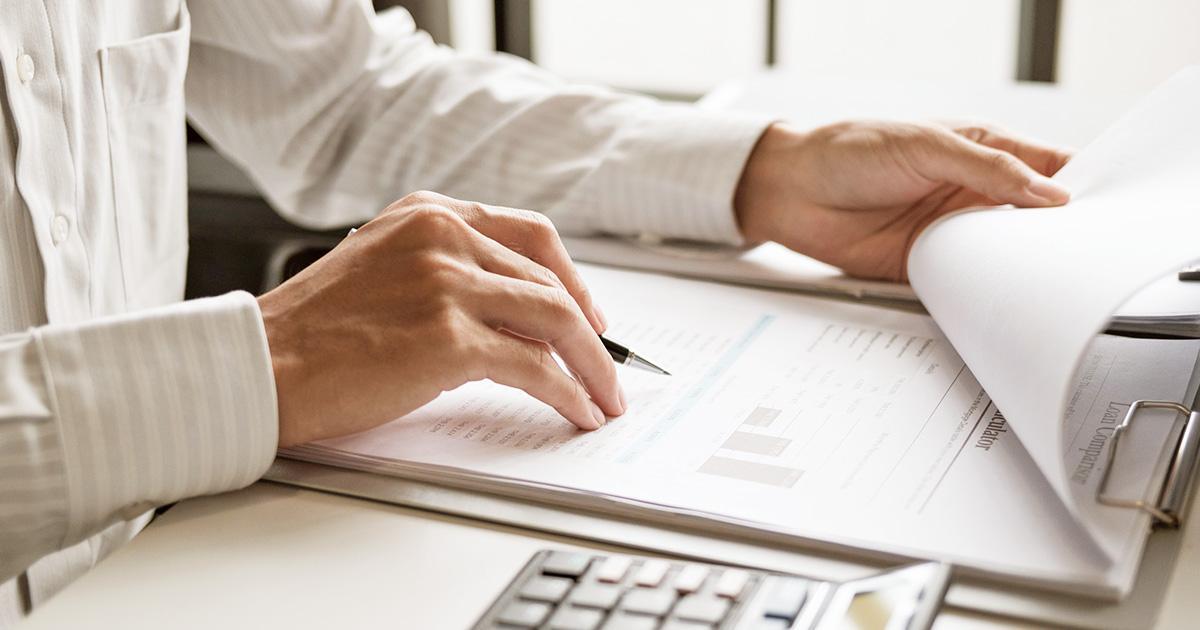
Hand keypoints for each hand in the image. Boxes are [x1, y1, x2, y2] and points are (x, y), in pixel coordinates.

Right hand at [258, 191, 624, 447]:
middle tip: (608, 363)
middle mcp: (444, 237)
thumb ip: (445, 275)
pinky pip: (535, 366)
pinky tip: (578, 410)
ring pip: (555, 319)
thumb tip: (513, 318)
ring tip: (606, 396)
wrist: (258, 366)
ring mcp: (449, 283)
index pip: (530, 234)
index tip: (588, 312)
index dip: (572, 277)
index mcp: (429, 214)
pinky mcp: (450, 337)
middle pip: (550, 279)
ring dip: (593, 364)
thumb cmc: (311, 333)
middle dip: (590, 330)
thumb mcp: (383, 271)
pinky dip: (568, 391)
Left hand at [734, 121, 1071, 280]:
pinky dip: (982, 292)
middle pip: (1035, 220)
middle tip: (1081, 255)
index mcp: (983, 152)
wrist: (791, 190)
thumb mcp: (924, 145)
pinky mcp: (927, 265)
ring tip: (1048, 281)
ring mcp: (951, 231)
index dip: (1079, 188)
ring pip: (1005, 255)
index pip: (1049, 169)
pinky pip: (966, 282)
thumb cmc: (848, 150)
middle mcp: (973, 193)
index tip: (1102, 211)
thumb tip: (1048, 192)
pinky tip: (997, 298)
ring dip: (1022, 267)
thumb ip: (986, 167)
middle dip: (1058, 237)